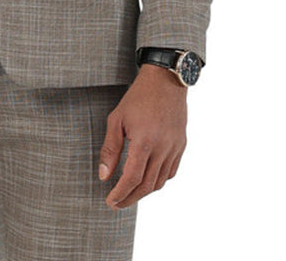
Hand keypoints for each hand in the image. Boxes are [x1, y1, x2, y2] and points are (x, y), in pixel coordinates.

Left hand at [98, 64, 186, 209]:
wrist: (165, 81)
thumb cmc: (138, 97)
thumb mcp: (117, 119)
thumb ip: (110, 149)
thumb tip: (104, 176)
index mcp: (144, 141)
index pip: (132, 178)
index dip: (121, 194)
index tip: (110, 201)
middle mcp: (162, 148)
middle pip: (147, 185)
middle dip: (130, 198)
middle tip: (117, 203)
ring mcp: (174, 148)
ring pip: (160, 181)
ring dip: (144, 192)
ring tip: (129, 194)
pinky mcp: (181, 145)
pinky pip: (171, 171)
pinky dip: (158, 180)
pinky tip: (147, 179)